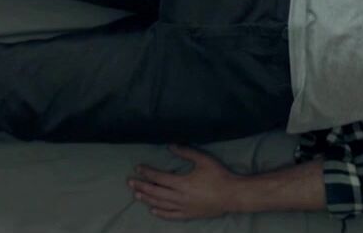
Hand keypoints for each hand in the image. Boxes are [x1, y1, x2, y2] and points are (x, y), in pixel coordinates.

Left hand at [128, 145, 244, 220]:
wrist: (232, 195)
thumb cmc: (218, 175)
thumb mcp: (203, 159)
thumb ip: (186, 152)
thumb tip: (170, 146)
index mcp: (182, 183)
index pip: (159, 178)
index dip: (147, 172)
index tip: (138, 168)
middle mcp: (179, 197)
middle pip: (155, 192)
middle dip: (141, 186)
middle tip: (130, 182)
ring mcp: (183, 208)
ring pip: (160, 204)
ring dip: (147, 199)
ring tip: (136, 194)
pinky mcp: (189, 215)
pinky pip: (171, 216)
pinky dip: (160, 213)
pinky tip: (152, 210)